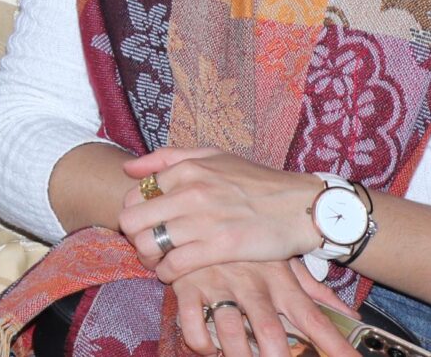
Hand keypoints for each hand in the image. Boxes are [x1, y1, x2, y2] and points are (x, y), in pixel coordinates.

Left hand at [119, 147, 321, 278]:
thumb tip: (129, 170)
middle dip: (133, 237)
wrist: (300, 206)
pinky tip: (174, 274)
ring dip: (148, 259)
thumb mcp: (213, 156)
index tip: (145, 225)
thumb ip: (168, 158)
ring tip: (159, 262)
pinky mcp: (220, 247)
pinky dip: (167, 274)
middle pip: (132, 220)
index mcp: (186, 169)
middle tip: (146, 246)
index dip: (133, 214)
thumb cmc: (256, 182)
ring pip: (148, 244)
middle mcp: (190, 192)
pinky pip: (174, 265)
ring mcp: (204, 220)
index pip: (134, 194)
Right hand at [171, 259, 355, 356]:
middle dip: (276, 356)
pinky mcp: (188, 282)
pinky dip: (200, 342)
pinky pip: (192, 322)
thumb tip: (353, 317)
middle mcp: (253, 285)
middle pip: (269, 330)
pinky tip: (207, 348)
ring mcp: (220, 283)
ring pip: (230, 330)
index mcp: (280, 282)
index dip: (335, 345)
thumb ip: (316, 293)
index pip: (314, 319)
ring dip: (236, 353)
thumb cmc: (250, 243)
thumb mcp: (285, 262)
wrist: (204, 202)